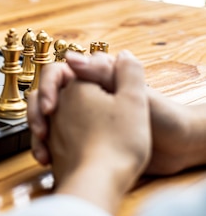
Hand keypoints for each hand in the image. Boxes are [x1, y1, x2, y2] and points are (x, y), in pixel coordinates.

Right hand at [45, 50, 150, 212]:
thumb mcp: (131, 93)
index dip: (48, 87)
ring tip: (42, 150)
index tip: (50, 107)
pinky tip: (48, 158)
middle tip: (41, 131)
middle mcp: (83, 95)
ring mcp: (79, 117)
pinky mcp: (79, 137)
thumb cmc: (161, 117)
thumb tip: (69, 57)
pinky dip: (46, 147)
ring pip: (45, 118)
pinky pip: (53, 138)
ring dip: (37, 131)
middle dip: (37, 112)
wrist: (177, 150)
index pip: (58, 73)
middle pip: (46, 95)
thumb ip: (103, 72)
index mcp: (94, 79)